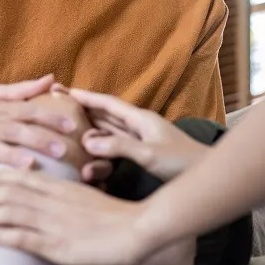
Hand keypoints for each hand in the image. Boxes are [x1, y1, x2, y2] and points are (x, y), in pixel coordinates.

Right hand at [0, 75, 77, 189]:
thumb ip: (25, 89)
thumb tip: (52, 79)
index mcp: (1, 110)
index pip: (30, 111)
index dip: (50, 118)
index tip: (72, 126)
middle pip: (17, 131)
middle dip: (39, 140)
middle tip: (62, 150)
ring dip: (10, 157)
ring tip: (29, 165)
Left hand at [0, 167, 149, 264]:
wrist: (138, 229)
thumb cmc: (120, 217)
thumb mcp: (94, 199)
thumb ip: (75, 198)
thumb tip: (65, 200)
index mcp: (65, 188)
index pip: (27, 178)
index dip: (3, 177)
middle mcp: (55, 201)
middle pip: (12, 194)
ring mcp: (54, 222)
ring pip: (11, 213)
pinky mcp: (56, 244)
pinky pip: (22, 237)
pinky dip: (0, 235)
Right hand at [69, 89, 210, 181]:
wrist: (206, 174)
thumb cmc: (182, 162)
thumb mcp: (149, 154)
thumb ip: (119, 147)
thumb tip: (88, 141)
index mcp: (141, 119)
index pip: (109, 104)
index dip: (87, 97)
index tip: (64, 90)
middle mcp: (140, 125)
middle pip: (107, 114)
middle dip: (84, 108)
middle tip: (59, 103)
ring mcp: (142, 138)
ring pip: (110, 129)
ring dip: (91, 127)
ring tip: (69, 125)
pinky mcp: (144, 152)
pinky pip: (117, 144)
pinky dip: (102, 144)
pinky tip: (91, 147)